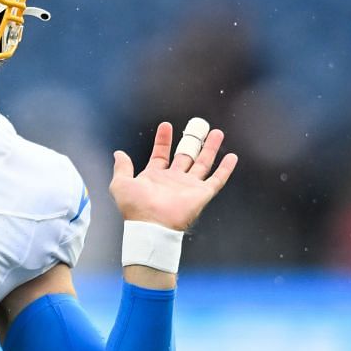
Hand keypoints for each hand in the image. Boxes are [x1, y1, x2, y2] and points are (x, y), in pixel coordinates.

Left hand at [110, 120, 237, 231]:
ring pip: (203, 163)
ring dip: (210, 148)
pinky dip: (225, 169)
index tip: (166, 125)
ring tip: (217, 133)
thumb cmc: (135, 208)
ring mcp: (189, 187)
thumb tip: (118, 154)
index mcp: (155, 177)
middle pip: (186, 156)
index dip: (163, 140)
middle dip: (192, 141)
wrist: (151, 225)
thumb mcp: (121, 183)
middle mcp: (173, 180)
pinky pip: (217, 179)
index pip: (161, 154)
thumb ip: (122, 167)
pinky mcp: (202, 194)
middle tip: (199, 126)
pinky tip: (232, 157)